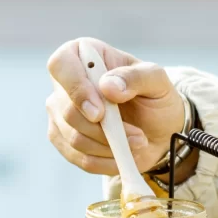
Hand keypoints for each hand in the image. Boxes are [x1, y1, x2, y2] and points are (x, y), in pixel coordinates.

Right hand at [46, 38, 185, 175]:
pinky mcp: (63, 139)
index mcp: (84, 55)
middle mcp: (65, 83)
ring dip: (109, 147)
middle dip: (104, 129)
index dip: (76, 89)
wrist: (157, 130)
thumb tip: (108, 86)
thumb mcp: (157, 81)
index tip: (99, 112)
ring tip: (137, 143)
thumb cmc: (154, 98)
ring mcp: (60, 112)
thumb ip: (136, 77)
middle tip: (138, 136)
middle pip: (67, 110)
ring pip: (73, 137)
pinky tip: (122, 157)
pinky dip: (104, 162)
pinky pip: (77, 157)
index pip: (61, 65)